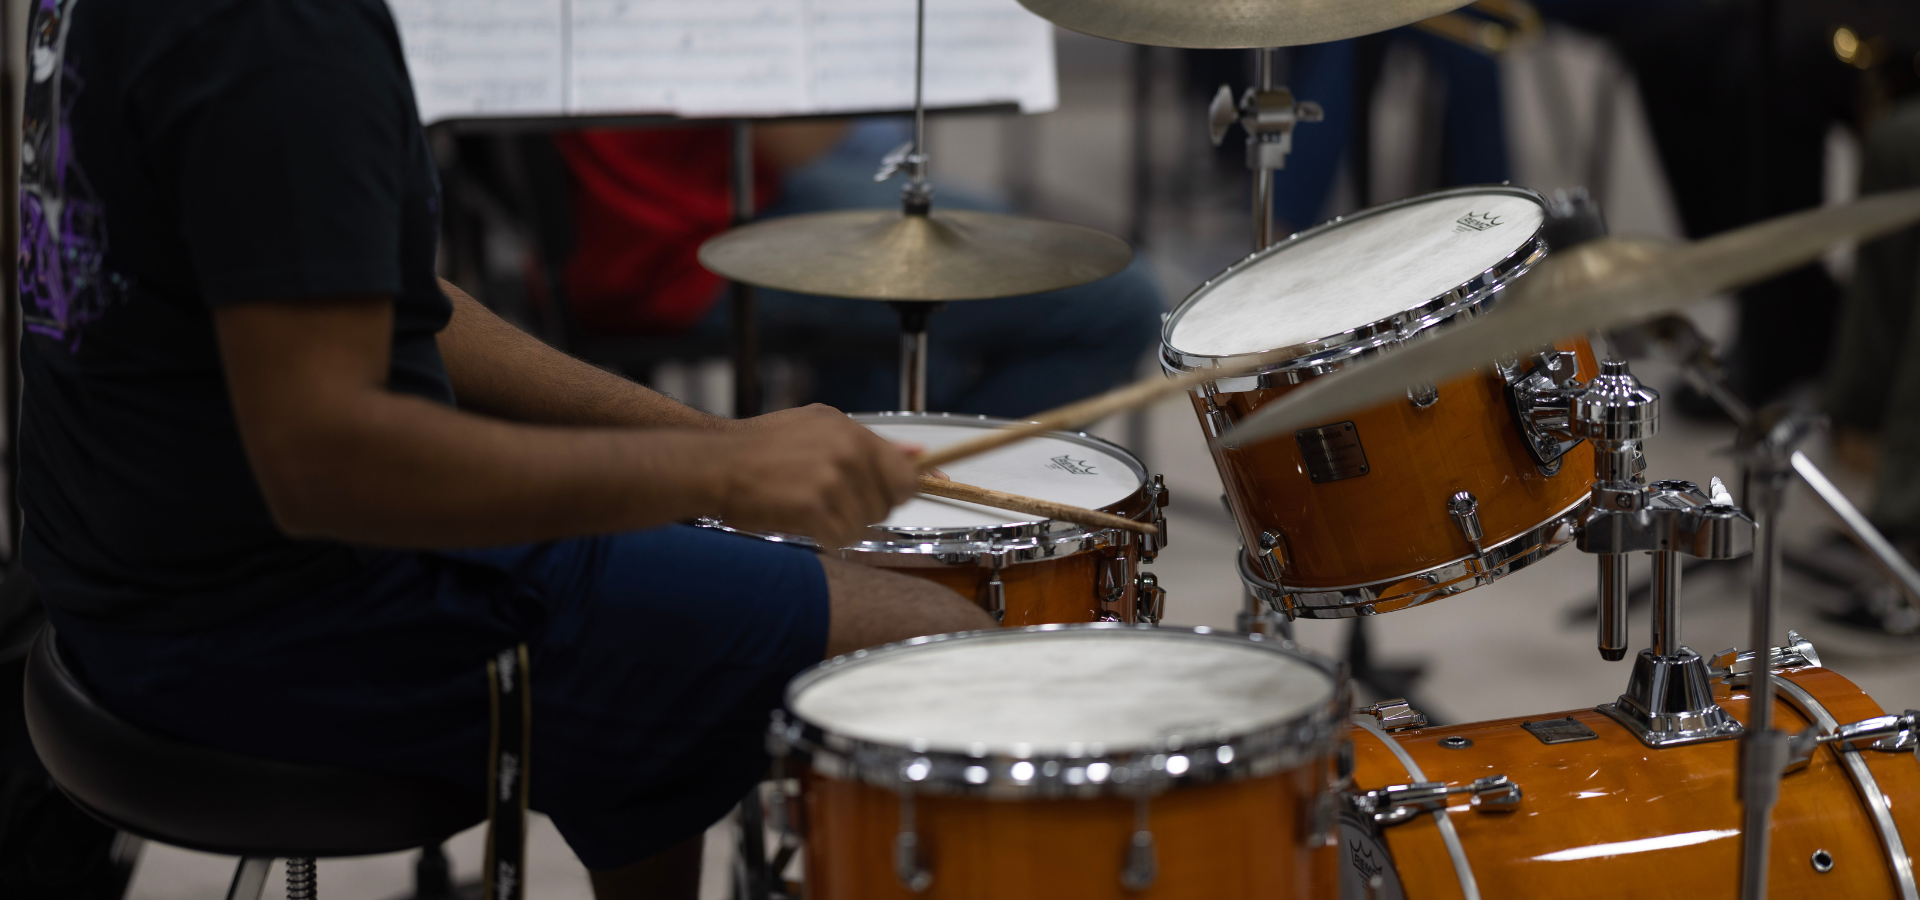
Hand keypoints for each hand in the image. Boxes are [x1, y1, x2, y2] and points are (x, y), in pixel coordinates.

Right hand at [716, 406, 920, 548]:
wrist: (719, 464)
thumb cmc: (765, 446)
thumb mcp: (821, 426)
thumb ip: (873, 443)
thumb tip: (920, 454)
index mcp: (853, 434)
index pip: (905, 475)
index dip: (897, 492)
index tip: (891, 499)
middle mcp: (848, 453)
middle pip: (885, 505)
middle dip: (862, 510)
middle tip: (829, 501)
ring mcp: (832, 480)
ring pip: (863, 526)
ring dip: (840, 526)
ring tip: (810, 509)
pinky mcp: (814, 507)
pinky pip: (841, 539)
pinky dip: (824, 538)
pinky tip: (803, 522)